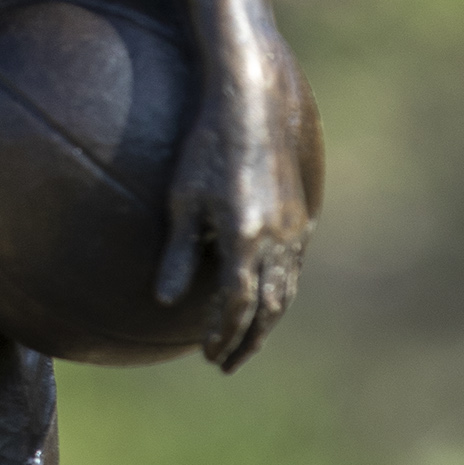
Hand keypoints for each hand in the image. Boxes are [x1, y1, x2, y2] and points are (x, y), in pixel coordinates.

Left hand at [157, 58, 312, 370]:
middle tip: (228, 362)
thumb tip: (163, 300)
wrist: (251, 103)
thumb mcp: (180, 199)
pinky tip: (264, 295)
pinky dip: (279, 291)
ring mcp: (293, 227)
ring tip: (247, 340)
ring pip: (285, 289)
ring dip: (267, 321)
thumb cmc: (204, 145)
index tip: (208, 354)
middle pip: (268, 307)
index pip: (236, 304)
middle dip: (249, 340)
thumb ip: (177, 252)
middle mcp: (275, 238)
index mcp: (243, 237)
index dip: (224, 333)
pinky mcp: (300, 214)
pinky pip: (292, 265)